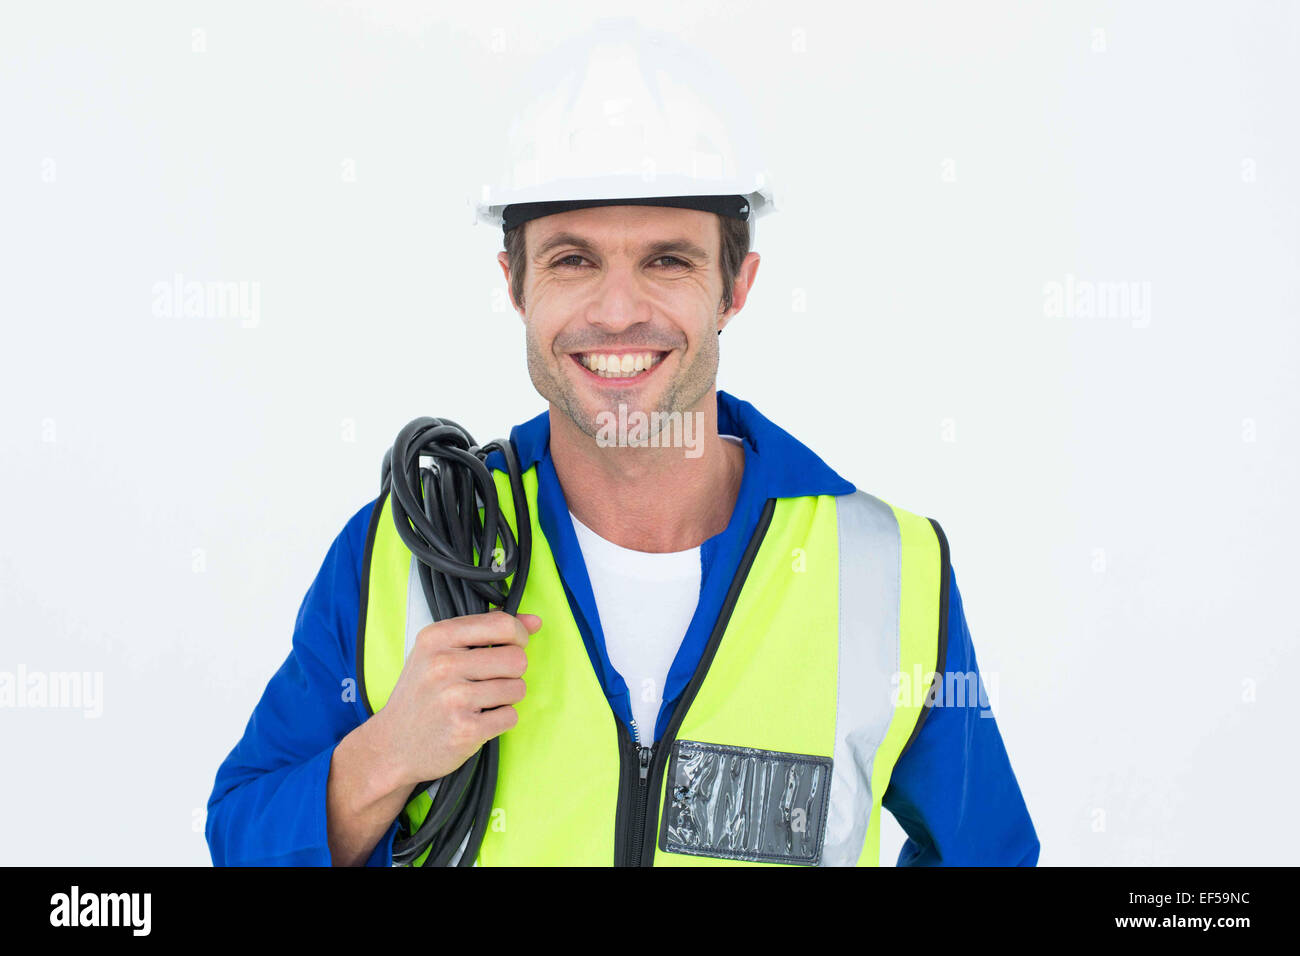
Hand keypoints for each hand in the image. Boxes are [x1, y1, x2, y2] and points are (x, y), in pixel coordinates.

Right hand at [371, 610, 540, 787]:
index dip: (518, 636)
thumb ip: (487, 630)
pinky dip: (500, 721)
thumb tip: (534, 621)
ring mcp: (454, 699)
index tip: (514, 645)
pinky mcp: (465, 730)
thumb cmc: (422, 694)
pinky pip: (510, 717)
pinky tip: (477, 721)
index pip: (502, 624)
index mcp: (436, 638)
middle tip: (490, 681)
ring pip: (517, 689)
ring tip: (480, 703)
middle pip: (517, 659)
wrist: (392, 745)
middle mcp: (443, 665)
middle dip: (512, 672)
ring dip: (506, 698)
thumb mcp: (440, 651)